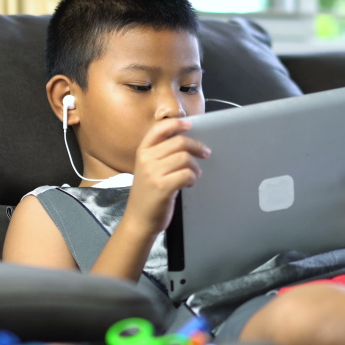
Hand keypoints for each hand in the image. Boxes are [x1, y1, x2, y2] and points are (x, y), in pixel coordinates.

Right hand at [124, 118, 210, 235]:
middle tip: (205, 153)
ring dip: (195, 167)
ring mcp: (153, 173)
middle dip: (197, 147)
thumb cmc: (147, 194)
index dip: (176, 123)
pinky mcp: (162, 187)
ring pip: (185, 158)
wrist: (138, 220)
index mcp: (142, 152)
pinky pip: (186, 174)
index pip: (159, 129)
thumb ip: (160, 154)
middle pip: (179, 142)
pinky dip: (193, 178)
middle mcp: (146, 159)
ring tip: (194, 175)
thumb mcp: (147, 169)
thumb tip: (185, 142)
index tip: (189, 125)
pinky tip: (189, 183)